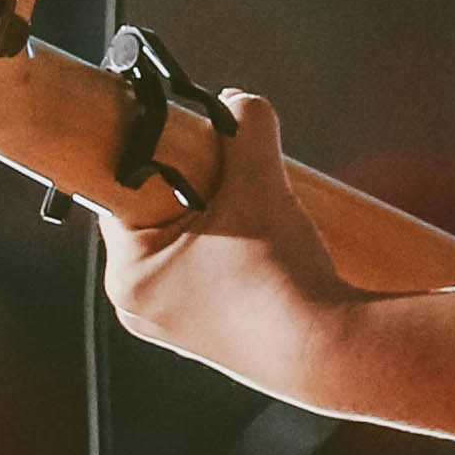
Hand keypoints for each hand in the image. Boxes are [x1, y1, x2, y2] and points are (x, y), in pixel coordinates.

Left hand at [92, 92, 349, 398]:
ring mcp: (172, 324)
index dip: (157, 154)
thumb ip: (246, 126)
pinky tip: (263, 246)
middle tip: (229, 170)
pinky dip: (228, 250)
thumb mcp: (261, 182)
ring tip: (254, 211)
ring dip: (214, 217)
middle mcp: (138, 305)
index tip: (184, 133)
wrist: (330, 351)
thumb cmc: (281, 276)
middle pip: (154, 214)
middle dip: (192, 186)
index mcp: (129, 274)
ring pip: (183, 242)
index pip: (123, 188)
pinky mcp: (207, 334)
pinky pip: (204, 272)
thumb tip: (238, 102)